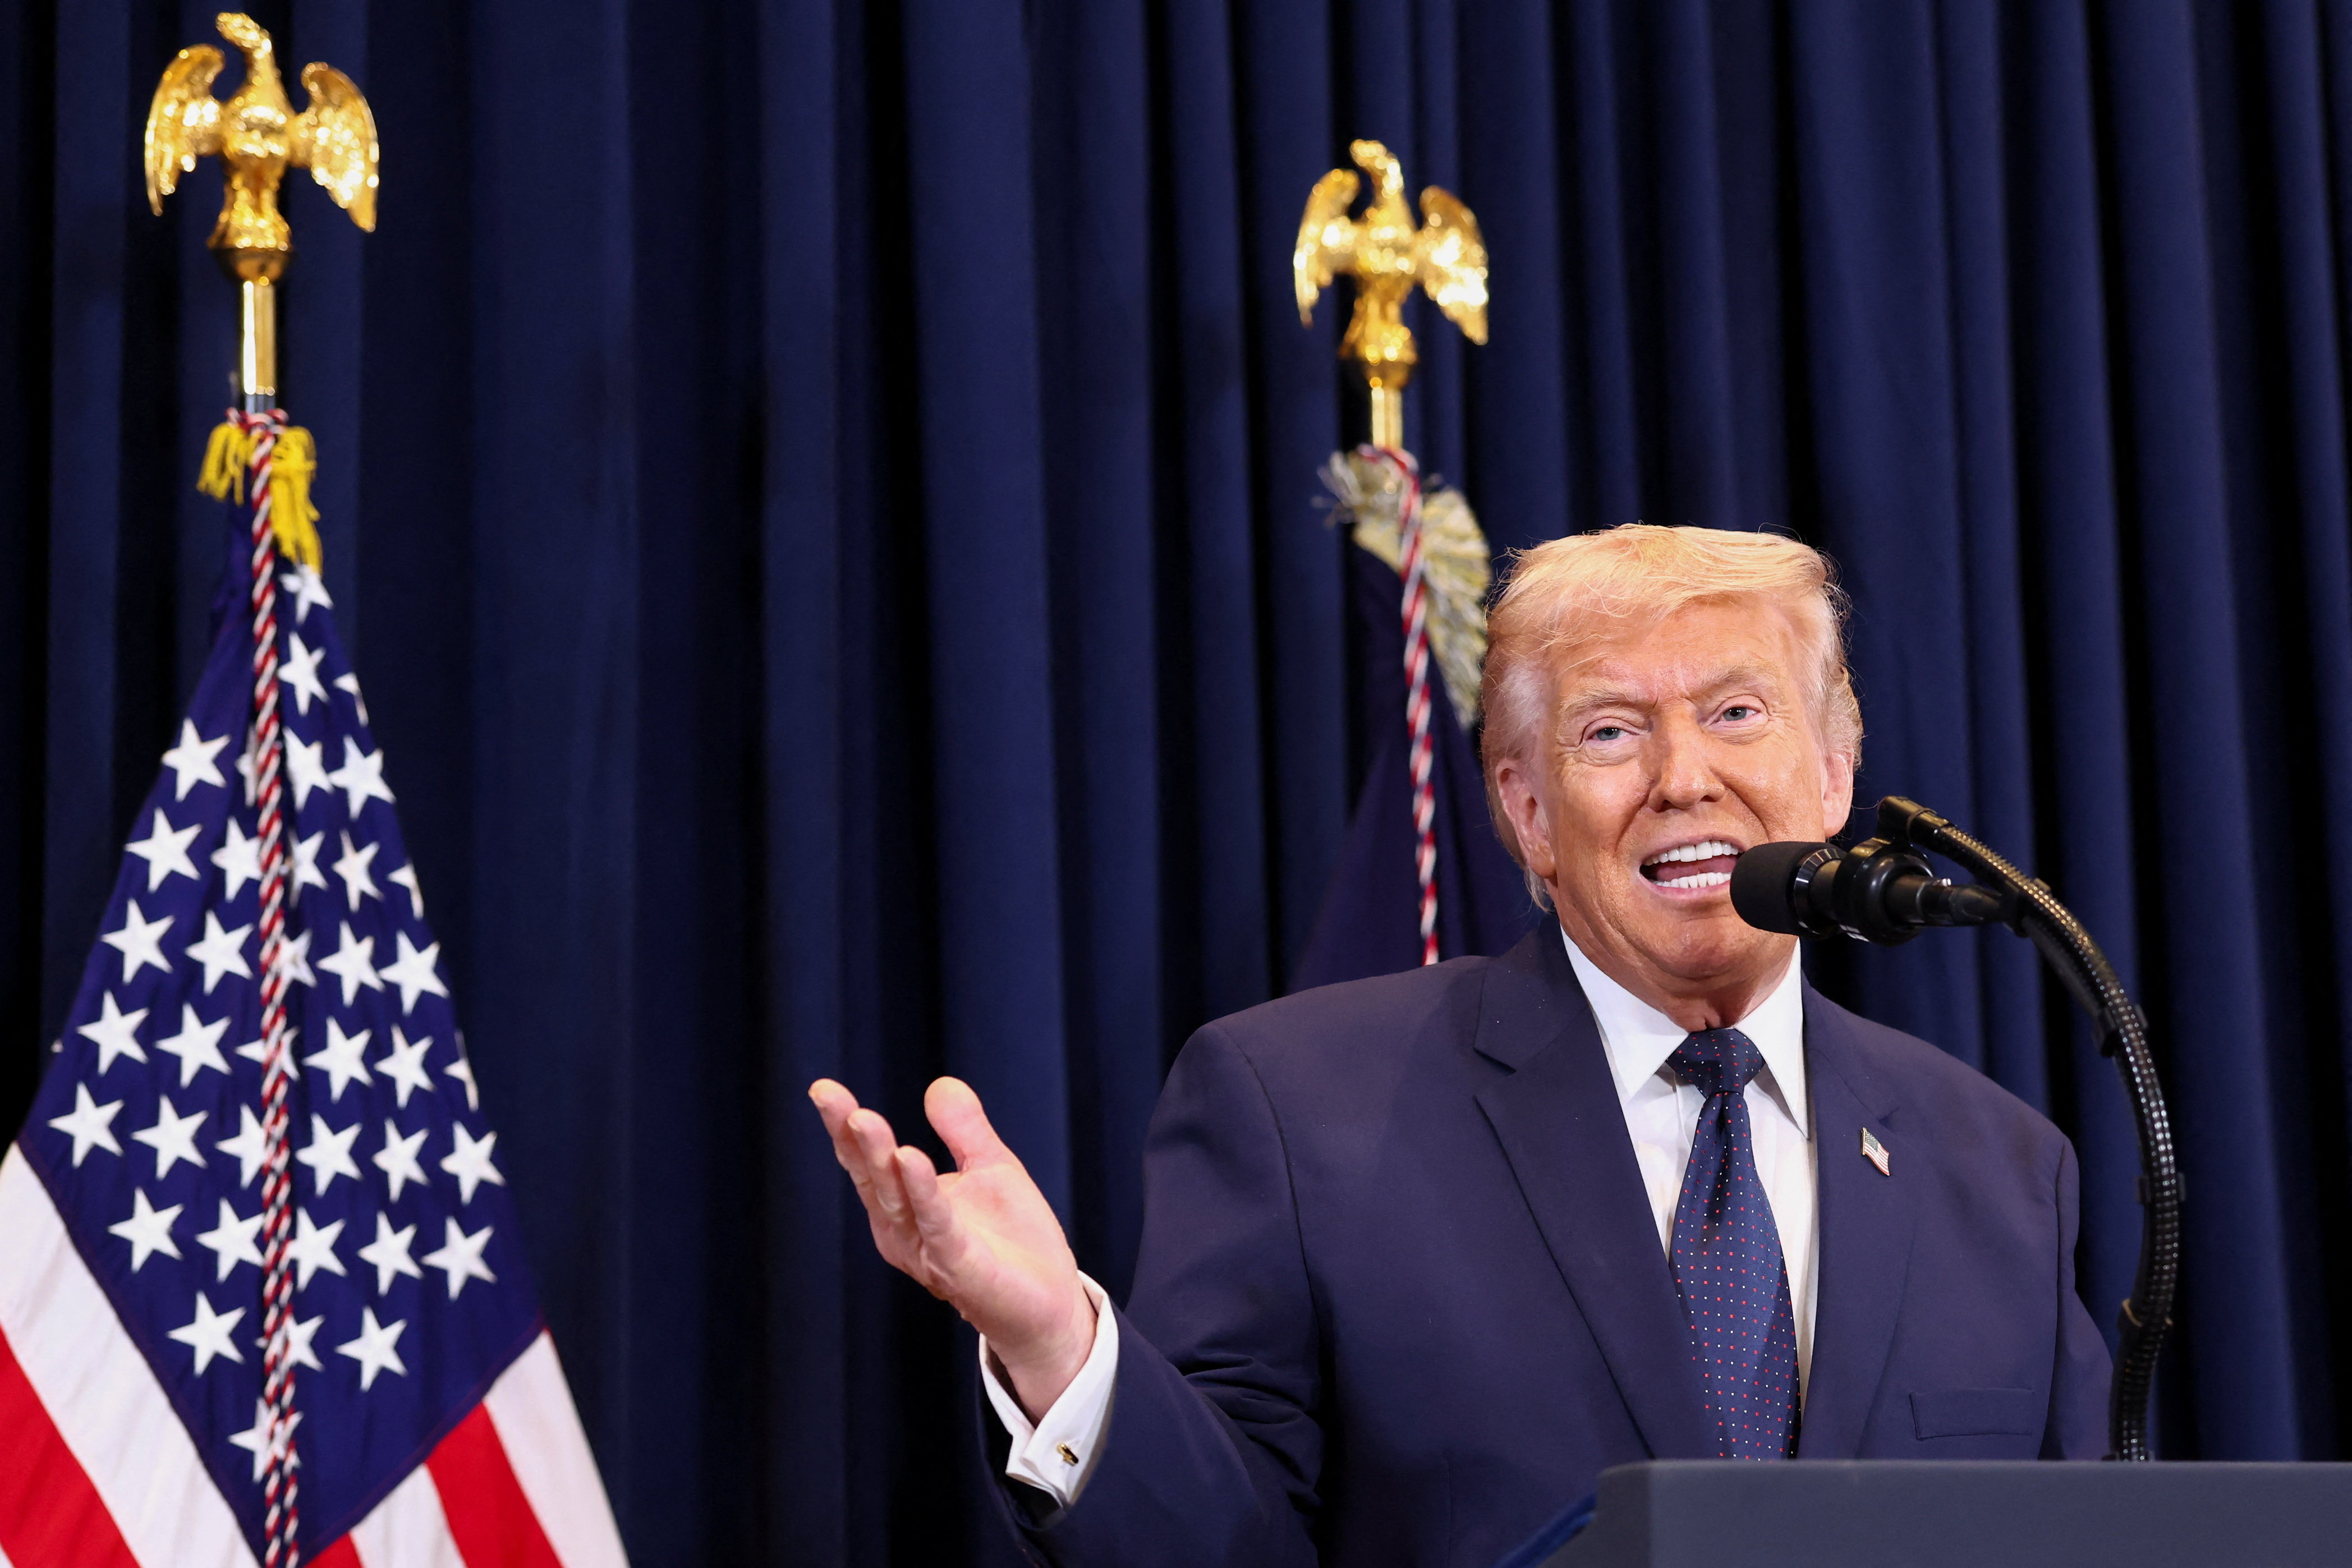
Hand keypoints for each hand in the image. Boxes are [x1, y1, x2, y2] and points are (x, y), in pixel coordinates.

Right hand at [809, 1076, 1097, 1418]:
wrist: (1050, 1301)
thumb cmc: (1013, 1239)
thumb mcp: (990, 1167)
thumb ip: (964, 1129)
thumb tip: (940, 1083)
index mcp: (906, 1206)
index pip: (869, 1160)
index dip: (844, 1125)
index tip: (823, 1088)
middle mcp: (905, 1231)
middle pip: (873, 1177)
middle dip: (852, 1137)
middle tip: (832, 1097)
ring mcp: (928, 1251)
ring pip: (896, 1199)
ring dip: (879, 1158)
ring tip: (862, 1118)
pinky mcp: (960, 1267)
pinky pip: (937, 1225)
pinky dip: (922, 1192)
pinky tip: (909, 1158)